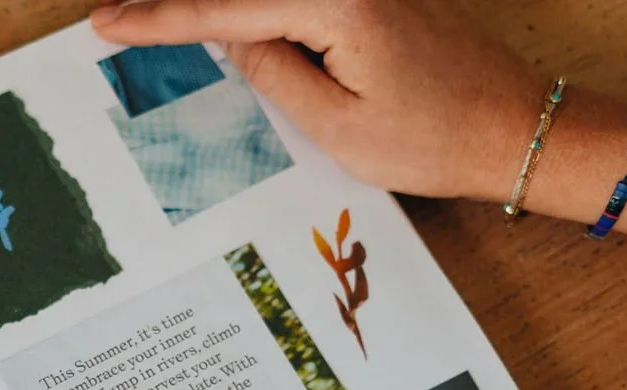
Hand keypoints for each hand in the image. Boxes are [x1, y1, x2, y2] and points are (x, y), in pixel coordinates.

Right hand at [90, 0, 626, 257]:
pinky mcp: (377, 1)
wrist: (522, 131)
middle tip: (113, 15)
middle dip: (180, 5)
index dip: (158, 19)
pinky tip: (226, 31)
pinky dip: (255, 17)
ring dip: (216, 13)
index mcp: (332, 1)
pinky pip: (298, 5)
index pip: (223, 11)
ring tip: (156, 23)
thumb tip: (234, 38)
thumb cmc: (436, 138)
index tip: (104, 23)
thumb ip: (274, 73)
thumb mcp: (335, 124)